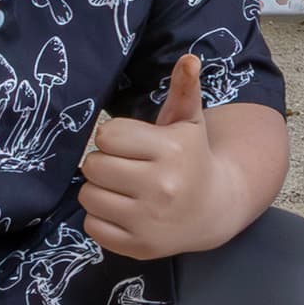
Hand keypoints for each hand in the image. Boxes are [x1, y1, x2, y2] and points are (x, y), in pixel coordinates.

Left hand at [78, 53, 234, 259]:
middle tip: (125, 167)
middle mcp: (162, 186)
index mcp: (171, 149)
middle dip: (104, 163)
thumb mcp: (190, 123)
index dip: (114, 137)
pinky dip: (100, 218)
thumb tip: (189, 58)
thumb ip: (184, 90)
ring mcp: (149, 220)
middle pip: (93, 165)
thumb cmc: (192, 158)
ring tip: (122, 188)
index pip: (107, 135)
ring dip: (99, 190)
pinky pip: (92, 227)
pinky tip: (123, 211)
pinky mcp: (139, 246)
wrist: (215, 208)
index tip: (131, 144)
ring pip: (88, 196)